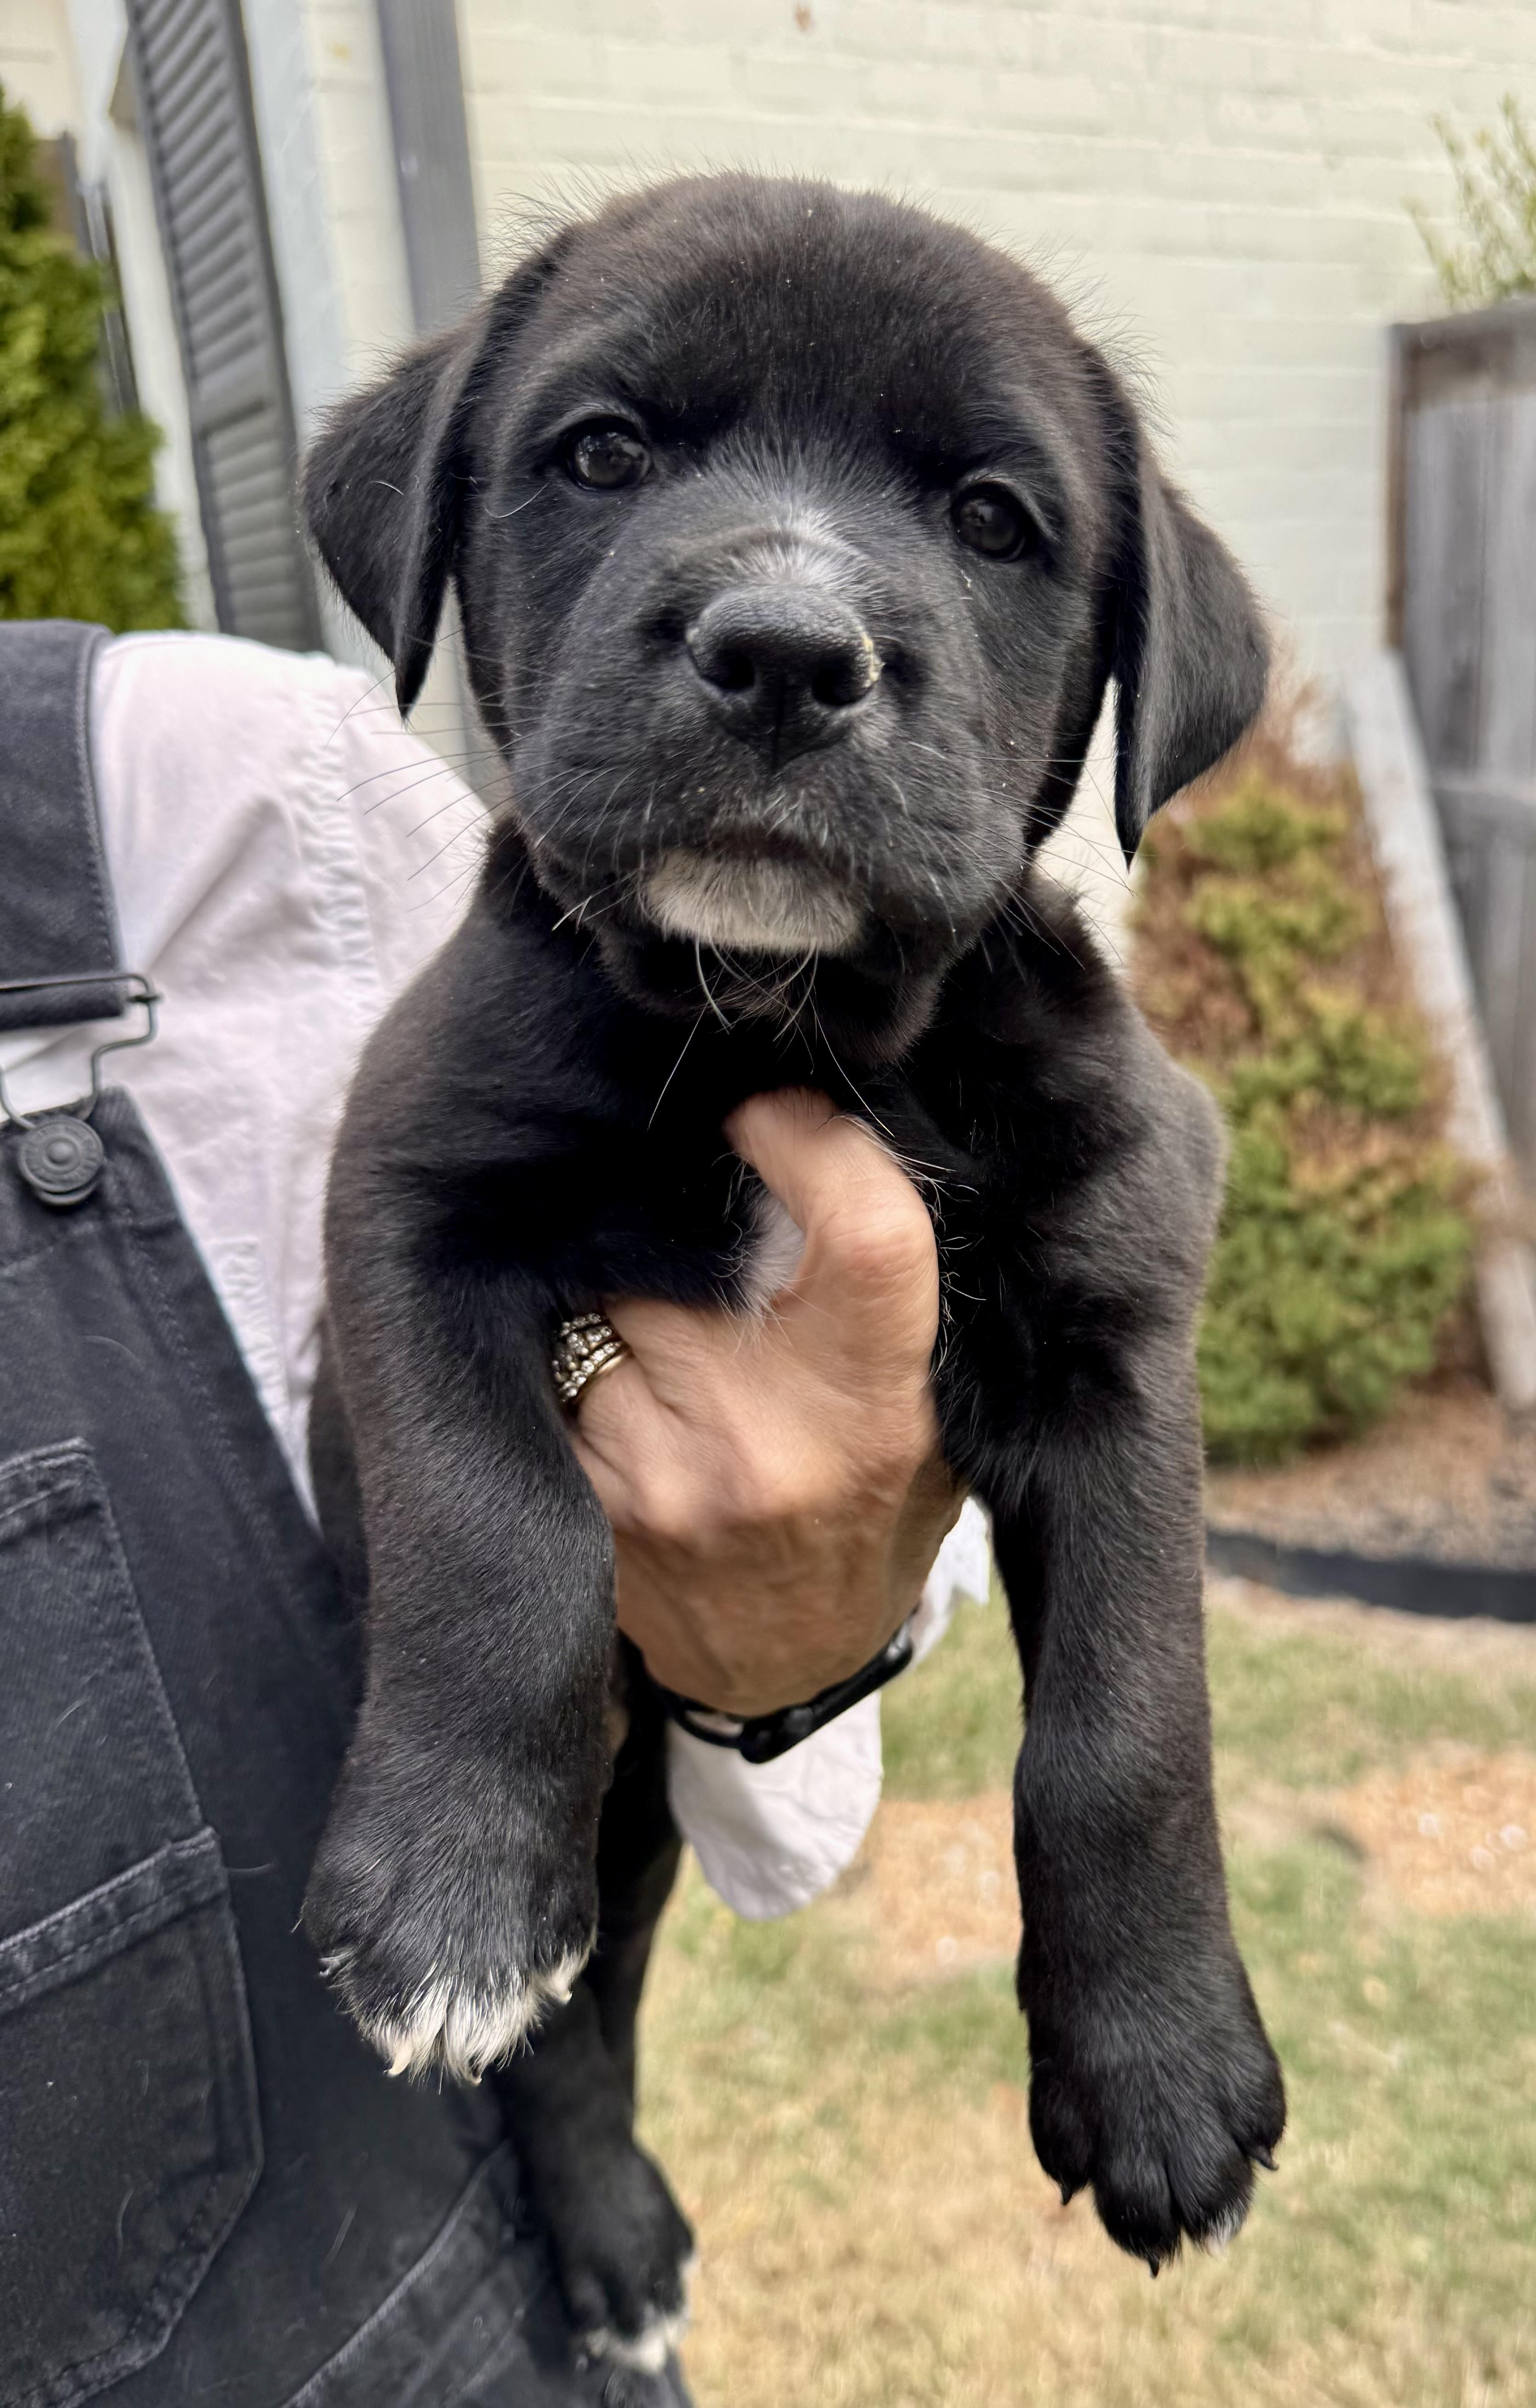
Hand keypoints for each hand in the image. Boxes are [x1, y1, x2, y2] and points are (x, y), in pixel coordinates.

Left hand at [569, 1090, 961, 1716]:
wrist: (779, 1666)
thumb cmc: (866, 1512)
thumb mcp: (929, 1416)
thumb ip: (894, 1302)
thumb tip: (842, 1134)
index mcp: (873, 1410)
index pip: (864, 1235)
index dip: (815, 1146)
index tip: (774, 1116)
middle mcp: (765, 1443)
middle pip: (695, 1241)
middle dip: (684, 1204)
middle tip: (689, 1190)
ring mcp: (659, 1474)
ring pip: (609, 1292)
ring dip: (621, 1271)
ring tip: (651, 1280)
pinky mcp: (585, 1493)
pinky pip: (558, 1358)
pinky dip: (575, 1335)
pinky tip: (603, 1347)